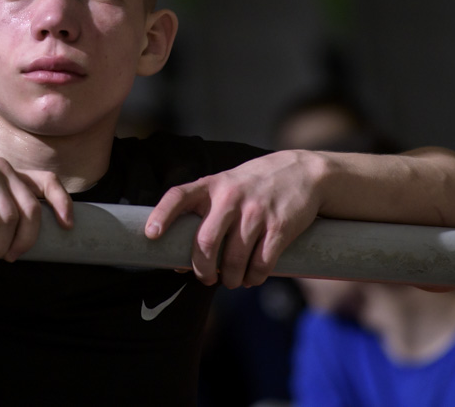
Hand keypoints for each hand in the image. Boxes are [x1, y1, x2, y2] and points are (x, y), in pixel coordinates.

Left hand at [144, 150, 322, 287]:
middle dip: (202, 269)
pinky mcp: (280, 227)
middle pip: (205, 242)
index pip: (177, 196)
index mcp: (211, 185)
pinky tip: (252, 277)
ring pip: (233, 260)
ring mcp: (256, 212)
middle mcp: (230, 197)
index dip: (162, 215)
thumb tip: (179, 260)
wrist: (303, 172)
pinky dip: (254, 277)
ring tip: (231, 281)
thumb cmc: (254, 186)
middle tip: (205, 279)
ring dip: (230, 278)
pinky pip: (261, 264)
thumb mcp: (226, 186)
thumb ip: (205, 214)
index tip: (151, 235)